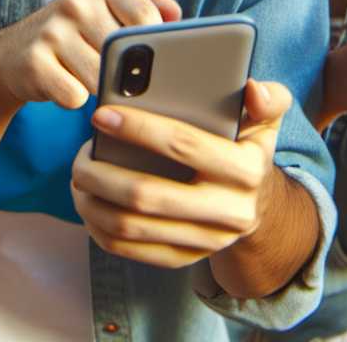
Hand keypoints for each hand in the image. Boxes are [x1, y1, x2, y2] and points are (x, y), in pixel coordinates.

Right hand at [0, 0, 181, 108]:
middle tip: (115, 76)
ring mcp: (52, 30)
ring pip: (101, 78)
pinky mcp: (34, 61)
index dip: (153, 45)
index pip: (146, 17)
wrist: (12, 55)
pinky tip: (65, 86)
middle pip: (125, 53)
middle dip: (125, 73)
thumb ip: (146, 11)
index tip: (146, 58)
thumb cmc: (74, 35)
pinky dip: (75, 100)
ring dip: (100, 89)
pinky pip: (74, 96)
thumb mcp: (108, 13)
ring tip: (87, 78)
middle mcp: (75, 1)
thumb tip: (175, 13)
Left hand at [70, 79, 289, 267]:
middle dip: (101, 173)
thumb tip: (252, 88)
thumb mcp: (266, 122)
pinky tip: (88, 204)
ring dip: (94, 202)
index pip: (184, 145)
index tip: (101, 115)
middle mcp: (229, 211)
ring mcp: (206, 240)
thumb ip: (268, 99)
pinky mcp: (185, 258)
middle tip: (78, 156)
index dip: (138, 128)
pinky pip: (132, 250)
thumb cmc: (247, 150)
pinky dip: (100, 229)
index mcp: (246, 169)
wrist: (259, 208)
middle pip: (148, 195)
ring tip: (78, 178)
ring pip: (133, 227)